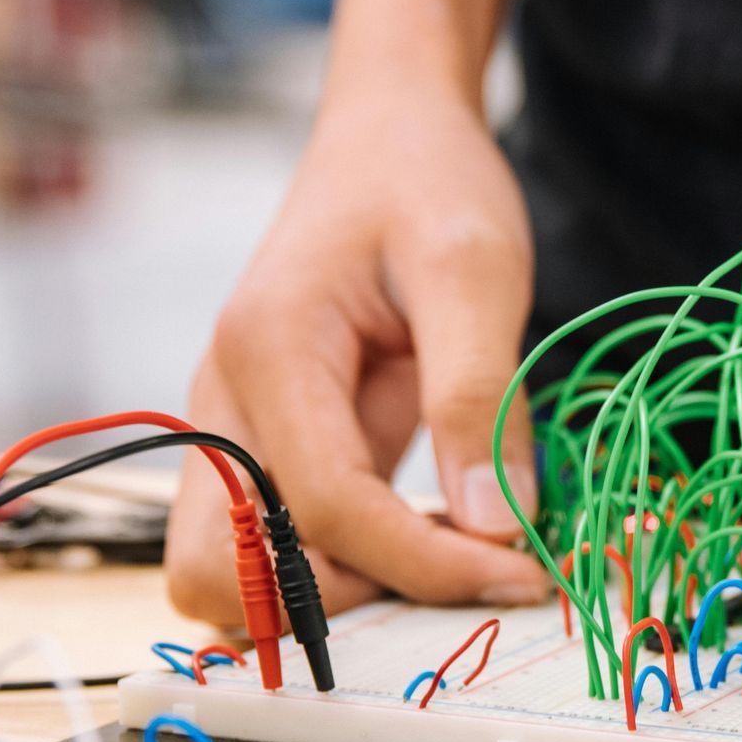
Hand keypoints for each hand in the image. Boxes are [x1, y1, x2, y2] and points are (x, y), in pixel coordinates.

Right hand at [165, 80, 549, 621]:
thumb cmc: (428, 183)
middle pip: (219, 574)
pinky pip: (273, 545)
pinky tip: (429, 540)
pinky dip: (339, 569)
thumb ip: (480, 397)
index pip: (326, 511)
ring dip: (327, 597)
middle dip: (337, 604)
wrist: (387, 137)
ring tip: (444, 562)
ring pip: (227, 576)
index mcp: (269, 350)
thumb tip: (494, 527)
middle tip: (457, 577)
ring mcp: (232, 429)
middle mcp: (223, 400)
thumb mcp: (476, 270)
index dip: (424, 565)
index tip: (522, 576)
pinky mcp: (264, 446)